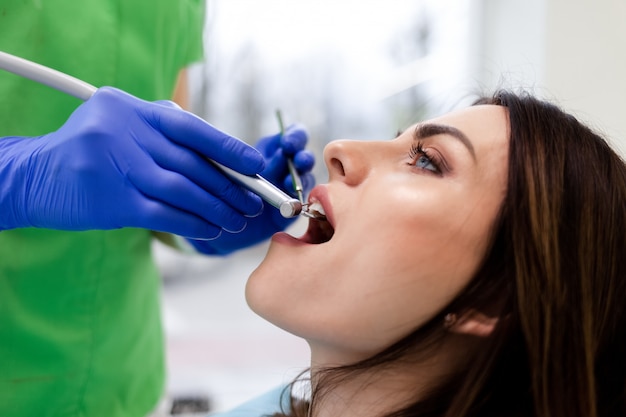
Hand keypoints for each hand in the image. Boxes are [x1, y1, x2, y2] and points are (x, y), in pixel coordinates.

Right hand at [0, 87, 265, 238]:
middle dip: (229, 186)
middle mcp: (122, 131)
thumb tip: (221, 153)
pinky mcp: (111, 201)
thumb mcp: (119, 125)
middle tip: (252, 202)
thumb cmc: (89, 152)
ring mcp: (114, 166)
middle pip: (191, 163)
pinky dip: (193, 224)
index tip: (256, 165)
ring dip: (216, 208)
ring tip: (235, 220)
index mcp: (130, 108)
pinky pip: (165, 215)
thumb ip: (162, 131)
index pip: (192, 128)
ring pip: (183, 191)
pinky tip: (210, 231)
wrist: (34, 177)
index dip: (228, 148)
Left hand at [186, 123, 315, 254]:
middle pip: (303, 156)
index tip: (286, 143)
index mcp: (271, 150)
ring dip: (301, 178)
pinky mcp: (287, 209)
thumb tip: (242, 151)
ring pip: (304, 178)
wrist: (216, 220)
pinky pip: (299, 202)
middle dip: (303, 157)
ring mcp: (287, 189)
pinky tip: (289, 201)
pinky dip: (297, 200)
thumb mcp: (226, 167)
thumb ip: (237, 159)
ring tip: (289, 182)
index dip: (294, 136)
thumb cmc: (219, 186)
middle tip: (298, 161)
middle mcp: (283, 168)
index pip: (291, 136)